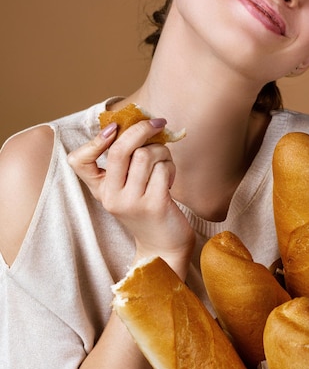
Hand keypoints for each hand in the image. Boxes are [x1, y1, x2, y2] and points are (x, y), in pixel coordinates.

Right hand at [67, 119, 194, 275]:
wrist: (163, 246)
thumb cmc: (147, 207)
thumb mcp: (128, 186)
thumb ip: (127, 160)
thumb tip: (141, 121)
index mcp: (100, 189)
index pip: (79, 161)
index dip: (94, 140)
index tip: (114, 128)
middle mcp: (111, 196)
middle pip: (120, 149)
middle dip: (141, 130)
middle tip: (158, 123)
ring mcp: (131, 202)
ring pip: (146, 155)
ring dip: (162, 152)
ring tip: (164, 163)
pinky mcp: (154, 205)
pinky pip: (162, 169)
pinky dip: (170, 167)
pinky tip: (169, 180)